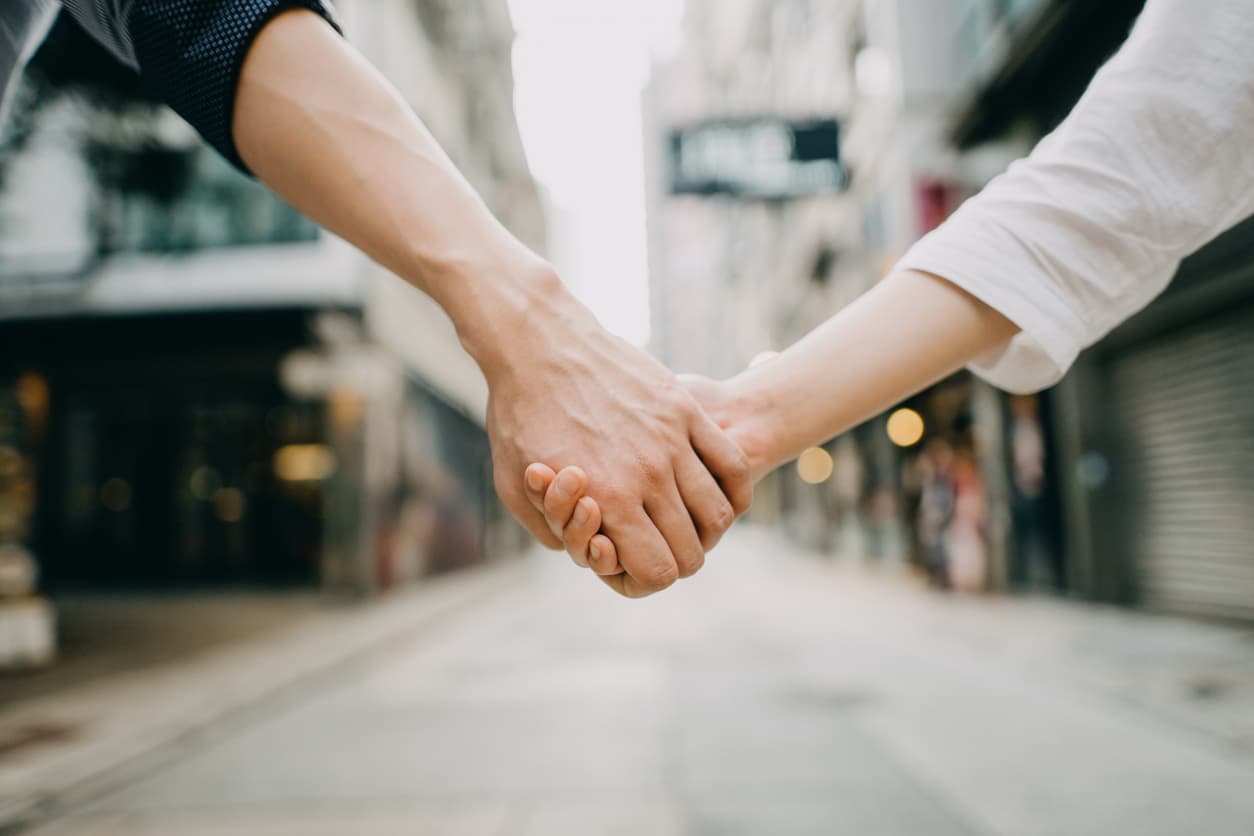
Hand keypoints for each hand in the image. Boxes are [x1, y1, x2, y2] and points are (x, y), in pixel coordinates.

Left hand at [479, 291, 751, 598]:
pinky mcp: (684, 409)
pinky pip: (731, 464)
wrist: (538, 343)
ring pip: (717, 512)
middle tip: (659, 543)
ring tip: (685, 519)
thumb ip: (551, 530)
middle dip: (676, 559)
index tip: (636, 563)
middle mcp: (646, 475)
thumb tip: (590, 552)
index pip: (656, 572)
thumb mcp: (514, 485)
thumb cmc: (519, 415)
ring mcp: (671, 440)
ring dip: (704, 528)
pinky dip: (731, 489)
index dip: (648, 579)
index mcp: (606, 500)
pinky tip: (715, 492)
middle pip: (690, 551)